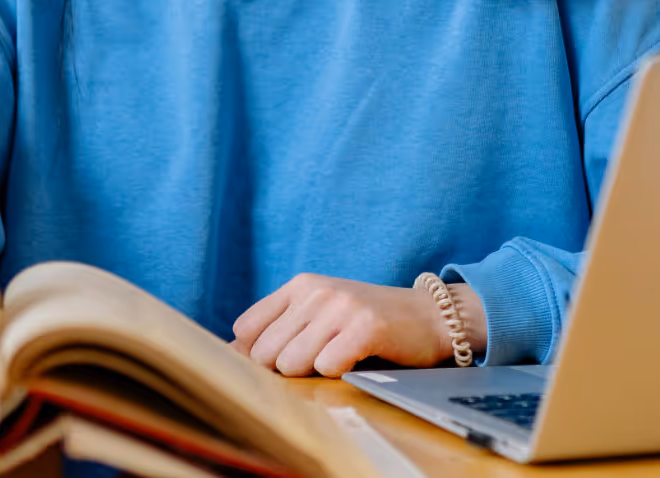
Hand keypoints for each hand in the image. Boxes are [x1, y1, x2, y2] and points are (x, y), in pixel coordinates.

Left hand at [231, 273, 485, 377]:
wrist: (428, 316)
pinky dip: (339, 374)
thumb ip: (278, 329)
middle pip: (265, 354)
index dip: (258, 355)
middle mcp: (315, 291)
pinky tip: (356, 360)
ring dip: (314, 373)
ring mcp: (340, 306)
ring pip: (291, 363)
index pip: (245, 329)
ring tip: (339, 358)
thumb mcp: (319, 314)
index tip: (283, 360)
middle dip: (287, 369)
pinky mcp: (365, 326)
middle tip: (320, 360)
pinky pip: (327, 367)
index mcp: (299, 285)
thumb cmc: (366, 322)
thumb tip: (232, 354)